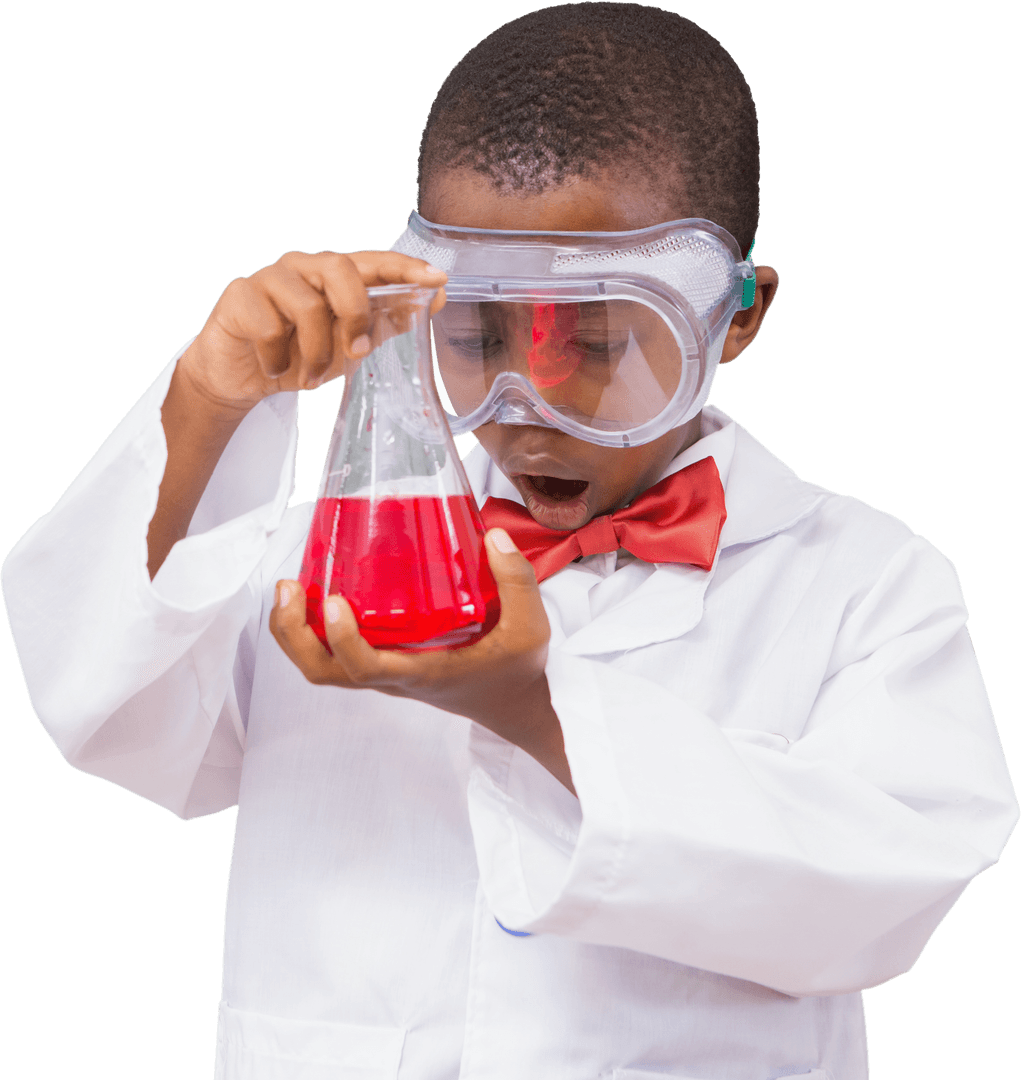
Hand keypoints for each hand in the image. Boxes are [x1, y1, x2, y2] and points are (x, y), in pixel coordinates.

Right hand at [179, 249, 447, 412]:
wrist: (240, 378)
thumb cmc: (296, 354)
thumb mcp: (347, 346)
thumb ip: (384, 322)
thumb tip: (431, 301)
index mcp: (334, 276)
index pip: (374, 262)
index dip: (406, 268)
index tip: (437, 280)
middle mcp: (303, 268)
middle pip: (339, 268)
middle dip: (355, 314)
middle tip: (356, 353)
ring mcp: (270, 278)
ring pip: (307, 304)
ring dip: (315, 352)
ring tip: (309, 377)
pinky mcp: (239, 296)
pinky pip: (269, 326)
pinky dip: (277, 359)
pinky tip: (274, 369)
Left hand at [270, 529, 574, 793]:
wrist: (513, 704)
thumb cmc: (516, 669)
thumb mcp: (531, 627)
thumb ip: (517, 580)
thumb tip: (492, 537)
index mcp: (423, 673)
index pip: (367, 669)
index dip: (343, 640)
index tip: (333, 603)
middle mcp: (394, 678)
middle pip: (323, 673)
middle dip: (292, 635)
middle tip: (287, 588)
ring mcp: (385, 674)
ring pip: (321, 668)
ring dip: (295, 633)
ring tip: (289, 587)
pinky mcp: (385, 664)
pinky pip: (334, 655)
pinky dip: (313, 630)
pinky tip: (315, 592)